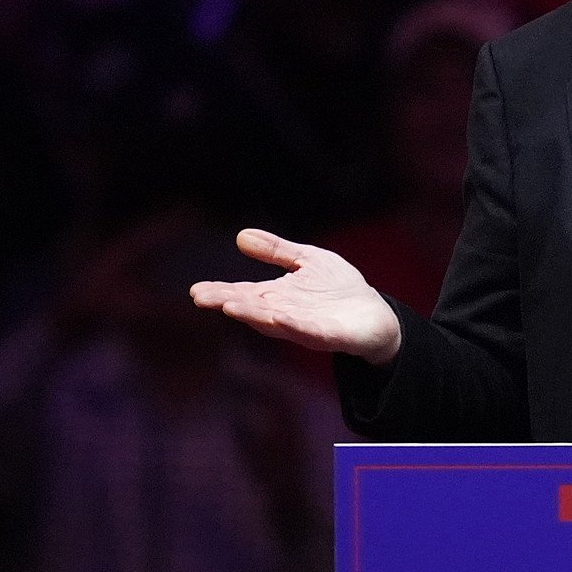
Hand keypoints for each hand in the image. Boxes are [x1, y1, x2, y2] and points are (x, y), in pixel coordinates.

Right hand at [190, 229, 402, 362]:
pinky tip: (280, 317)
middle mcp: (285, 314)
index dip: (220, 292)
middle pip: (252, 308)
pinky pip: (310, 332)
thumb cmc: (338, 290)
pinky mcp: (330, 336)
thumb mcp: (307, 261)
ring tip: (230, 306)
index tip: (196, 291)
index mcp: (277, 297)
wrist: (375, 315)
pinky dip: (294, 326)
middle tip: (202, 298)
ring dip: (253, 315)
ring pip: (275, 322)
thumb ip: (277, 251)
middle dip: (228, 302)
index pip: (244, 294)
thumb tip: (241, 235)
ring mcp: (306, 327)